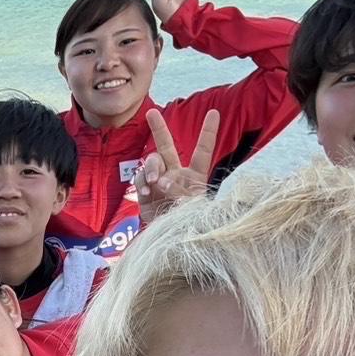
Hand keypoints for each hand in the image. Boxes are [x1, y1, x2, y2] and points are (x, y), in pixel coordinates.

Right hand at [136, 108, 217, 222]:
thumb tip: (161, 182)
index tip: (214, 112)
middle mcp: (176, 175)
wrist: (170, 243)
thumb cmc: (189, 225)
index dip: (208, 132)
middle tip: (150, 113)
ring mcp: (159, 183)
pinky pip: (140, 179)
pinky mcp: (145, 193)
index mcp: (195, 176)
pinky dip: (142, 183)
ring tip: (155, 181)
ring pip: (152, 162)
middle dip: (158, 128)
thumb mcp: (192, 207)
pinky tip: (147, 192)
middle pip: (166, 147)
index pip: (202, 150)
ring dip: (152, 167)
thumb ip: (178, 191)